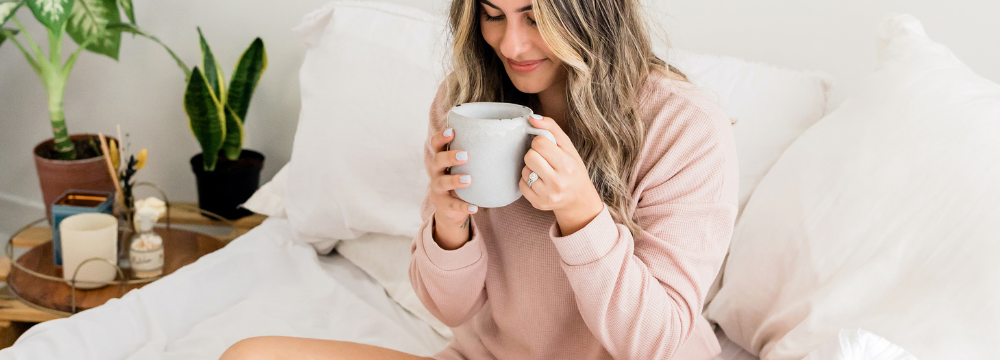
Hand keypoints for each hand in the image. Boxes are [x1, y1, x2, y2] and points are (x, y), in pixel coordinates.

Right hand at [428, 127, 478, 249]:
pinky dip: (463, 207)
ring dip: (454, 180)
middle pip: (437, 160)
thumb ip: (480, 153)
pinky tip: (474, 208)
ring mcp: (438, 188)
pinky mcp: (443, 204)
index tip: (452, 131)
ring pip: (441, 182)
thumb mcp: (467, 166)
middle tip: (465, 155)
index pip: (436, 144)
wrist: (452, 208)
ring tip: (468, 179)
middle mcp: (436, 171)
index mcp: (442, 158)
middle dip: (449, 157)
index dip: (441, 136)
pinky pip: (452, 205)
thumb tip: (513, 137)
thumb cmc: (464, 178)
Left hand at [519, 115, 603, 235]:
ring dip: (530, 168)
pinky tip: (538, 181)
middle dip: (534, 154)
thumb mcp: (568, 146)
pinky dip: (527, 181)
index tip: (546, 147)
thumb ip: (551, 128)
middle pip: (530, 156)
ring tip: (542, 171)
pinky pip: (521, 184)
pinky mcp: (538, 203)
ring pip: (524, 171)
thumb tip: (532, 117)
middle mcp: (558, 182)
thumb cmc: (572, 168)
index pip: (540, 143)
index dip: (540, 142)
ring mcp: (547, 195)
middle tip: (543, 159)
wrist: (578, 198)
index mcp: (567, 165)